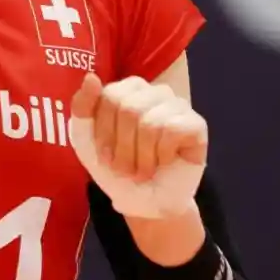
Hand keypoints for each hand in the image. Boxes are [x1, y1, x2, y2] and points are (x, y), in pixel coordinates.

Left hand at [68, 73, 206, 218]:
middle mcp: (155, 91)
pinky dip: (161, 156)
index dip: (104, 132)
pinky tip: (163, 163)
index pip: (109, 96)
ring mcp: (178, 105)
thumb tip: (90, 77)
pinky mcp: (197, 124)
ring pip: (149, 123)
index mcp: (128, 89)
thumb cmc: (116, 167)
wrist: (145, 202)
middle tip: (125, 168)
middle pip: (129, 108)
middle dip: (122, 147)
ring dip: (141, 157)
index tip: (104, 155)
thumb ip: (82, 107)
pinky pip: (172, 132)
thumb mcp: (86, 138)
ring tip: (142, 170)